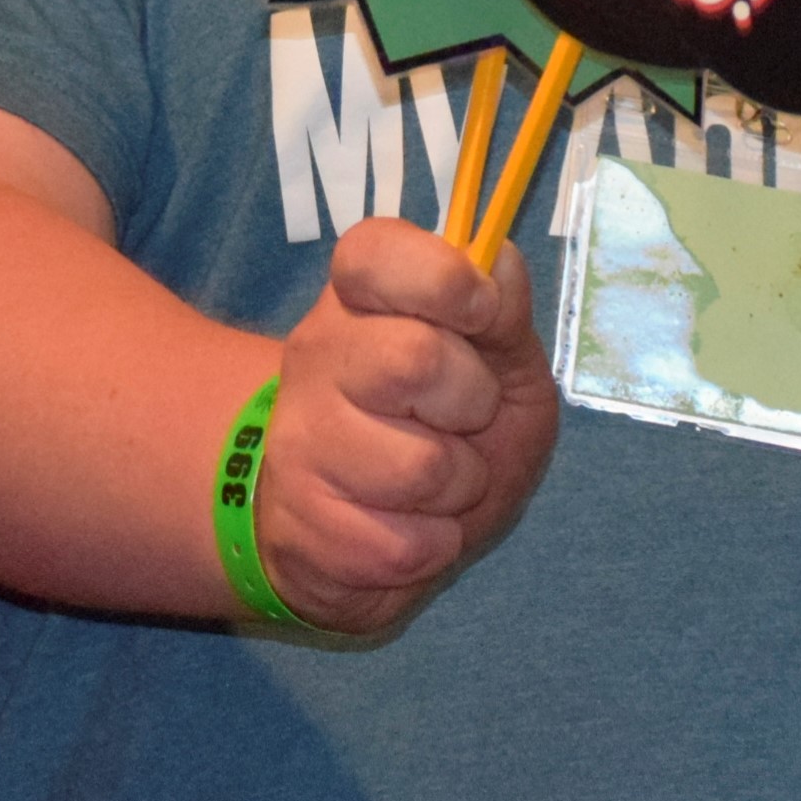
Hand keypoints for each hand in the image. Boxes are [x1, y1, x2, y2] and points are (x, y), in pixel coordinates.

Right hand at [247, 215, 559, 635]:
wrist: (363, 529)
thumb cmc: (446, 430)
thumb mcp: (500, 364)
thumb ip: (504, 312)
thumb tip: (499, 261)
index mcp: (356, 298)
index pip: (373, 254)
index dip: (443, 279)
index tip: (481, 312)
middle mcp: (312, 356)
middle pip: (414, 359)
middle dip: (473, 400)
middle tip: (466, 415)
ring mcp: (297, 442)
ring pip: (418, 468)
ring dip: (458, 485)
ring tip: (439, 480)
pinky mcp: (298, 528)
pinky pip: (405, 545)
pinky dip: (434, 545)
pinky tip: (411, 526)